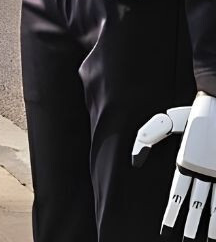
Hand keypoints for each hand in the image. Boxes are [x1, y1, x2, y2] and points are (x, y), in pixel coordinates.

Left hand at [133, 93, 215, 238]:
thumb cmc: (192, 112)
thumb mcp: (165, 120)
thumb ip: (146, 137)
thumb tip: (134, 159)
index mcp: (187, 160)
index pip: (178, 193)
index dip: (173, 211)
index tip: (168, 227)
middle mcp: (206, 169)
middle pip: (199, 202)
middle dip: (193, 222)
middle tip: (187, 239)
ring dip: (214, 223)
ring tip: (209, 239)